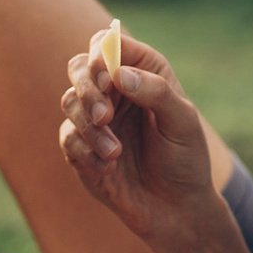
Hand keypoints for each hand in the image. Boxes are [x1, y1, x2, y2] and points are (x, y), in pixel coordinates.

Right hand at [58, 27, 216, 243]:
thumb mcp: (183, 122)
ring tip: (116, 153)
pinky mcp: (81, 147)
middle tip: (105, 116)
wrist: (175, 208)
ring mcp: (95, 118)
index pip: (108, 44)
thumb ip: (157, 91)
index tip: (108, 78)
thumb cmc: (185, 159)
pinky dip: (85, 153)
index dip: (101, 54)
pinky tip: (109, 168)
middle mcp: (114, 90)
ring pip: (69, 102)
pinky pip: (68, 138)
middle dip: (88, 89)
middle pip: (79, 67)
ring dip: (90, 128)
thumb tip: (121, 74)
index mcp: (141, 72)